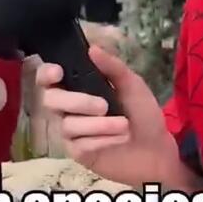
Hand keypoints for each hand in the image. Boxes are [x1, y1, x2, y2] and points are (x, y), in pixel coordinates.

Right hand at [35, 44, 186, 188]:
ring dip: (98, 125)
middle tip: (104, 106)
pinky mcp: (77, 152)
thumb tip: (92, 48)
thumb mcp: (133, 85)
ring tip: (124, 126)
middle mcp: (69, 108)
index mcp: (78, 87)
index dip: (46, 73)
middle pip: (51, 100)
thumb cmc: (143, 115)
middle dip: (77, 101)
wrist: (156, 150)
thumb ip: (113, 67)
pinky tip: (118, 140)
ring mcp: (71, 132)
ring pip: (67, 125)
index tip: (58, 72)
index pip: (48, 78)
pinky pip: (78, 144)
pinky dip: (101, 140)